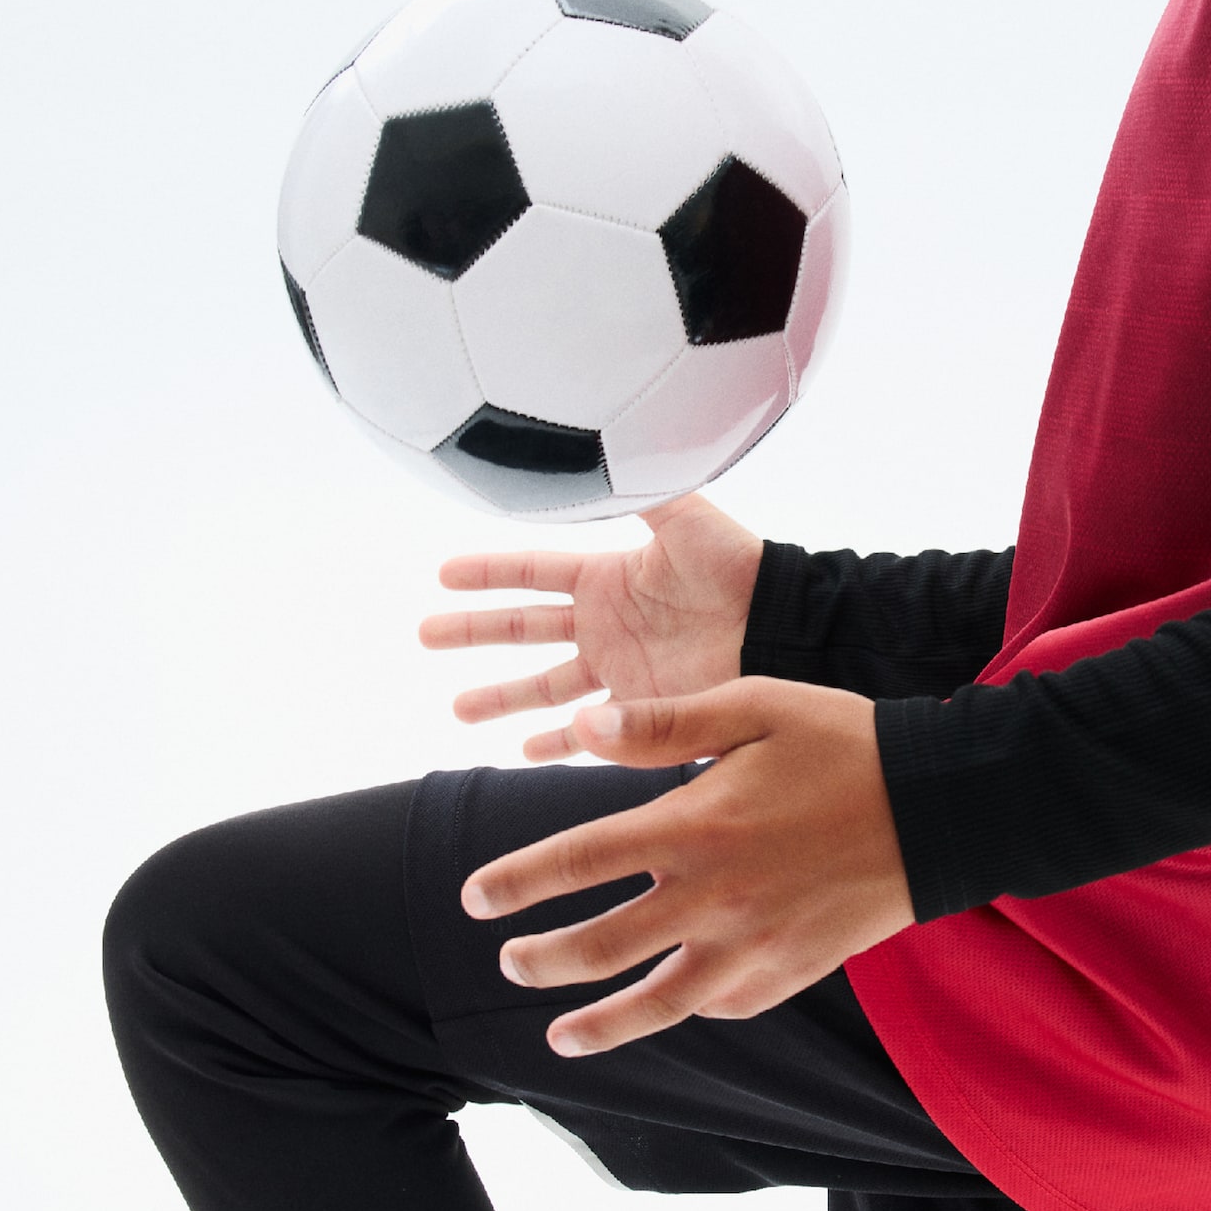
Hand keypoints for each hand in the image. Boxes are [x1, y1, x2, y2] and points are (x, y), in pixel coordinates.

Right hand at [419, 493, 764, 750]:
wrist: (784, 626)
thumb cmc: (740, 568)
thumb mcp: (686, 517)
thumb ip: (639, 491)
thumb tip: (593, 458)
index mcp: (608, 577)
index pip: (533, 573)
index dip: (489, 573)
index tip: (443, 576)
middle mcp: (606, 625)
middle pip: (524, 631)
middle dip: (474, 632)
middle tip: (425, 634)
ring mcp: (621, 672)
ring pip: (545, 688)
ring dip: (502, 699)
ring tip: (459, 709)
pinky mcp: (642, 711)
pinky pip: (591, 734)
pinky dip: (559, 744)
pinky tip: (525, 752)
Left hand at [459, 680, 915, 1053]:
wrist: (944, 808)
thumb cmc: (844, 744)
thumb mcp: (753, 705)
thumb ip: (662, 722)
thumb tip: (581, 725)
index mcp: (694, 825)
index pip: (575, 861)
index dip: (516, 882)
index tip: (474, 897)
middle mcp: (714, 897)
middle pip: (599, 946)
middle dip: (539, 959)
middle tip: (508, 962)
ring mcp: (754, 946)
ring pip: (655, 1004)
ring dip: (597, 1024)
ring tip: (558, 1037)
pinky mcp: (791, 973)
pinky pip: (722, 1006)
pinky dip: (686, 1010)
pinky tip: (665, 1006)